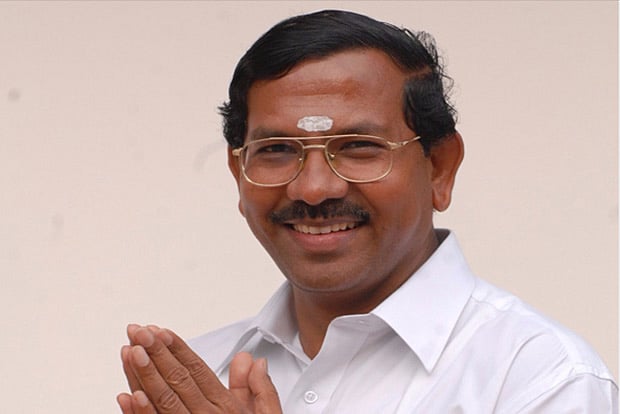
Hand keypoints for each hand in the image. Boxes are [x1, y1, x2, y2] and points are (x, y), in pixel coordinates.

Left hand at [117, 324, 281, 412]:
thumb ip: (260, 389)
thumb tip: (252, 361)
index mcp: (226, 408)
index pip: (198, 370)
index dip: (178, 349)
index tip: (162, 331)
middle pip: (178, 380)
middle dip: (156, 352)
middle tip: (139, 331)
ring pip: (162, 401)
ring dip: (143, 375)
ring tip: (130, 351)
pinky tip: (126, 396)